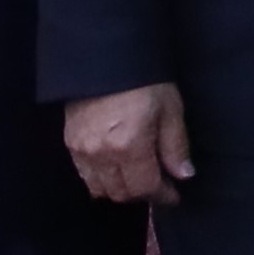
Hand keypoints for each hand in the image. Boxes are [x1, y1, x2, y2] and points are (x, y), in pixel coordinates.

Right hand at [62, 84, 190, 207]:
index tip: (174, 196)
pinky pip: (84, 174)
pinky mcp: (70, 142)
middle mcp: (101, 154)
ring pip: (99, 188)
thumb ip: (175, 147)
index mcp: (129, 146)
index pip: (145, 188)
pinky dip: (100, 179)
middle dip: (142, 194)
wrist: (106, 58)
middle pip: (121, 193)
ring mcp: (82, 149)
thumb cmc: (144, 82)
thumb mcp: (170, 110)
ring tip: (137, 178)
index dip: (162, 196)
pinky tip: (116, 169)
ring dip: (120, 190)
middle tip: (158, 185)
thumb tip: (183, 175)